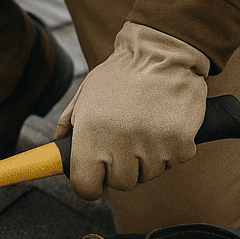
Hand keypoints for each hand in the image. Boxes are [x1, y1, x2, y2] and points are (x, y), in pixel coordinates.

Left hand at [53, 21, 208, 198]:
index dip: (91, 183)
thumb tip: (58, 146)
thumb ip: (68, 123)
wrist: (162, 52)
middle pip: (120, 184)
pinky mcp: (181, 145)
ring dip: (147, 157)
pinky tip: (165, 123)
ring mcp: (153, 146)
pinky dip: (171, 149)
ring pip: (149, 175)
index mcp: (91, 132)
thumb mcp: (86, 92)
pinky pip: (173, 163)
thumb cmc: (122, 73)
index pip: (85, 186)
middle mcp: (121, 143)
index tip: (96, 177)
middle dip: (122, 168)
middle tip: (126, 140)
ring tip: (146, 125)